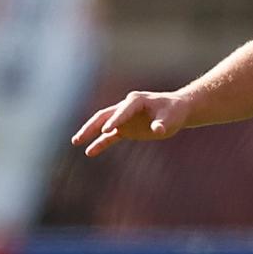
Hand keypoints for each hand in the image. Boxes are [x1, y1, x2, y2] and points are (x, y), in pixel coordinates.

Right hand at [72, 90, 190, 157]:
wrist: (176, 111)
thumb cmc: (173, 112)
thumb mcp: (171, 118)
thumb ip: (162, 124)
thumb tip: (157, 130)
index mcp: (136, 101)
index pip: (122, 111)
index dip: (115, 120)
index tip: (106, 131)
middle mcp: (126, 107)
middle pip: (103, 116)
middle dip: (91, 126)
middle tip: (78, 138)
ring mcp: (124, 118)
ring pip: (102, 124)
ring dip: (90, 132)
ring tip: (76, 142)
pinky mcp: (125, 128)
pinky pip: (110, 136)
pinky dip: (101, 143)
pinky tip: (90, 152)